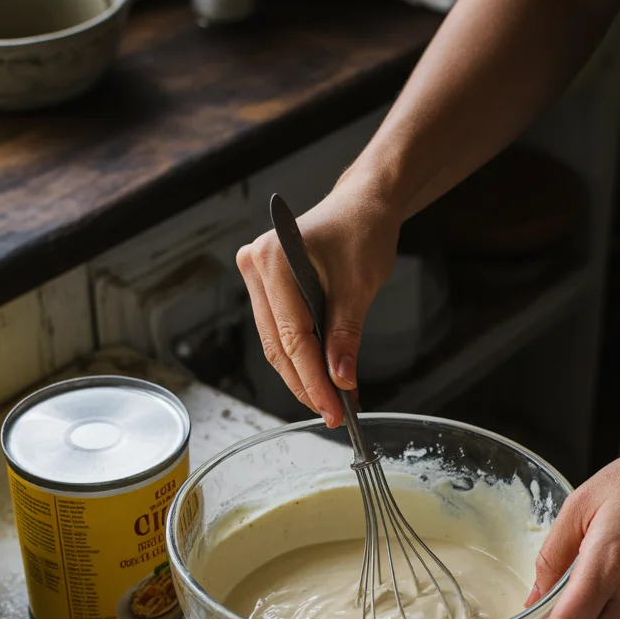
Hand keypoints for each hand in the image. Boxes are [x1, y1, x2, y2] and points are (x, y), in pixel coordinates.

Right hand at [236, 178, 400, 427]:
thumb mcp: (359, 287)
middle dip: (307, 384)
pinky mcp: (267, 288)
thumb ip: (345, 336)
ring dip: (303, 375)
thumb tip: (340, 381)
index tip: (334, 409)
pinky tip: (325, 377)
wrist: (363, 205)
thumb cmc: (362, 230)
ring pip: (276, 344)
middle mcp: (256, 267)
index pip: (291, 336)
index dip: (312, 379)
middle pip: (278, 345)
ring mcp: (257, 278)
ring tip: (334, 401)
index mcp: (274, 259)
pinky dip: (303, 357)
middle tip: (335, 413)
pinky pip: (281, 332)